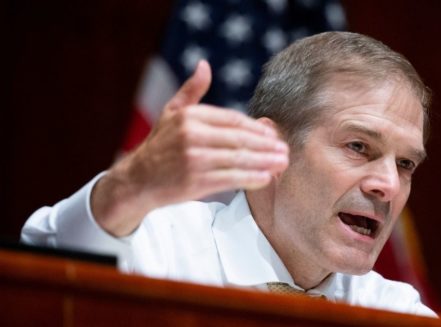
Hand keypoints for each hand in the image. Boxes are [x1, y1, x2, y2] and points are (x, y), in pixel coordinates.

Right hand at [92, 60, 288, 235]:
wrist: (137, 179)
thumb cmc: (159, 145)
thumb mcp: (171, 113)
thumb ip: (191, 91)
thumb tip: (204, 65)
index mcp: (190, 116)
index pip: (233, 119)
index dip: (255, 128)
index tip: (272, 134)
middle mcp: (192, 135)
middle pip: (240, 139)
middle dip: (266, 146)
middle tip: (285, 150)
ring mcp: (194, 159)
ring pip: (238, 159)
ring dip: (264, 162)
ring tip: (282, 164)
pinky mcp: (195, 181)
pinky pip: (230, 179)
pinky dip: (250, 178)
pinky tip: (265, 178)